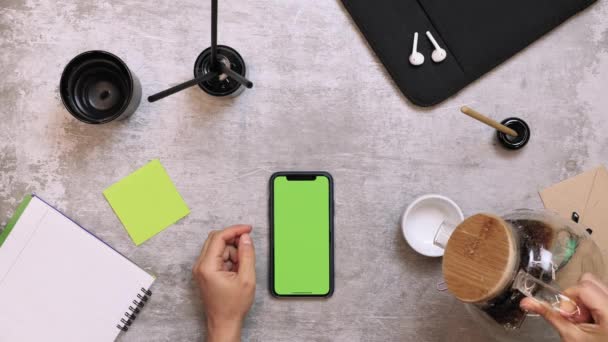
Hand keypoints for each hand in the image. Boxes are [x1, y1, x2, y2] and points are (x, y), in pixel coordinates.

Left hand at [193, 225, 255, 341]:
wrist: (224, 323)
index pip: (219, 237)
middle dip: (234, 241)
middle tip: (247, 247)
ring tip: (241, 268)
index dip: (235, 230)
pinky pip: (217, 256)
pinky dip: (228, 258)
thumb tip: (245, 237)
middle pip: (216, 239)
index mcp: (208, 266)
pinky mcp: (204, 272)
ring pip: (217, 247)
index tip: (248, 229)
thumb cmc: (233, 306)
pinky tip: (236, 270)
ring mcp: (201, 269)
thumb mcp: (247, 279)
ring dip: (232, 251)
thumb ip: (247, 255)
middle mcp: (200, 266)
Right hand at [520, 273, 607, 341]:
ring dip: (584, 300)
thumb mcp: (570, 336)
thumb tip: (527, 302)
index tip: (566, 315)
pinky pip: (601, 293)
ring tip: (584, 319)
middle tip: (575, 316)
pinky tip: (592, 320)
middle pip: (590, 281)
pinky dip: (591, 303)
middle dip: (576, 296)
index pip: (583, 287)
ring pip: (595, 285)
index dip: (568, 299)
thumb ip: (549, 315)